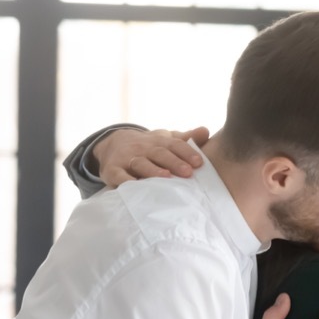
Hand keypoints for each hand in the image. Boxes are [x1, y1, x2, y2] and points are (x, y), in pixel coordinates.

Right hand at [92, 126, 208, 185]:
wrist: (114, 144)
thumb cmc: (150, 147)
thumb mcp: (166, 140)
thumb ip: (186, 139)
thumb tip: (206, 131)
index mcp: (159, 141)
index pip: (174, 144)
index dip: (187, 152)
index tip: (199, 162)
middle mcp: (144, 148)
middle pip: (160, 153)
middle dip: (174, 162)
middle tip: (188, 172)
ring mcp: (127, 158)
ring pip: (141, 164)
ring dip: (153, 170)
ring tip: (166, 177)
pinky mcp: (112, 170)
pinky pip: (118, 175)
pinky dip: (124, 181)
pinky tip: (134, 186)